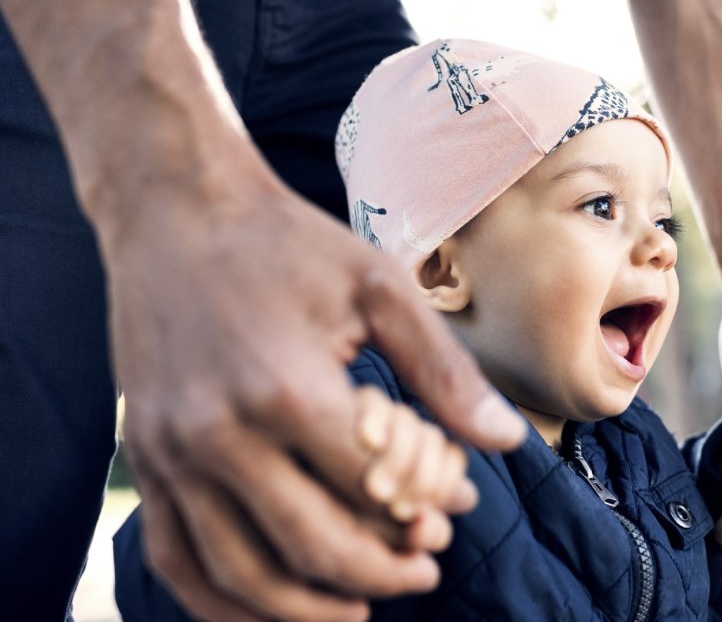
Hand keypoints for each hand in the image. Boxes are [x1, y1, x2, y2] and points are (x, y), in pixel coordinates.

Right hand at [113, 163, 525, 621]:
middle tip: (425, 568)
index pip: (375, 485)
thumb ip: (444, 372)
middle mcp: (217, 432)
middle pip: (313, 544)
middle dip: (382, 571)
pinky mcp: (143, 458)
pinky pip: (175, 559)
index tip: (458, 508)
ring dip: (308, 609)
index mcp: (286, 387)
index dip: (428, 507)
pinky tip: (272, 610)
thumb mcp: (380, 288)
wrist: (175, 211)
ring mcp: (168, 452)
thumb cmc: (288, 245)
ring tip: (362, 608)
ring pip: (241, 573)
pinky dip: (222, 605)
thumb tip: (507, 441)